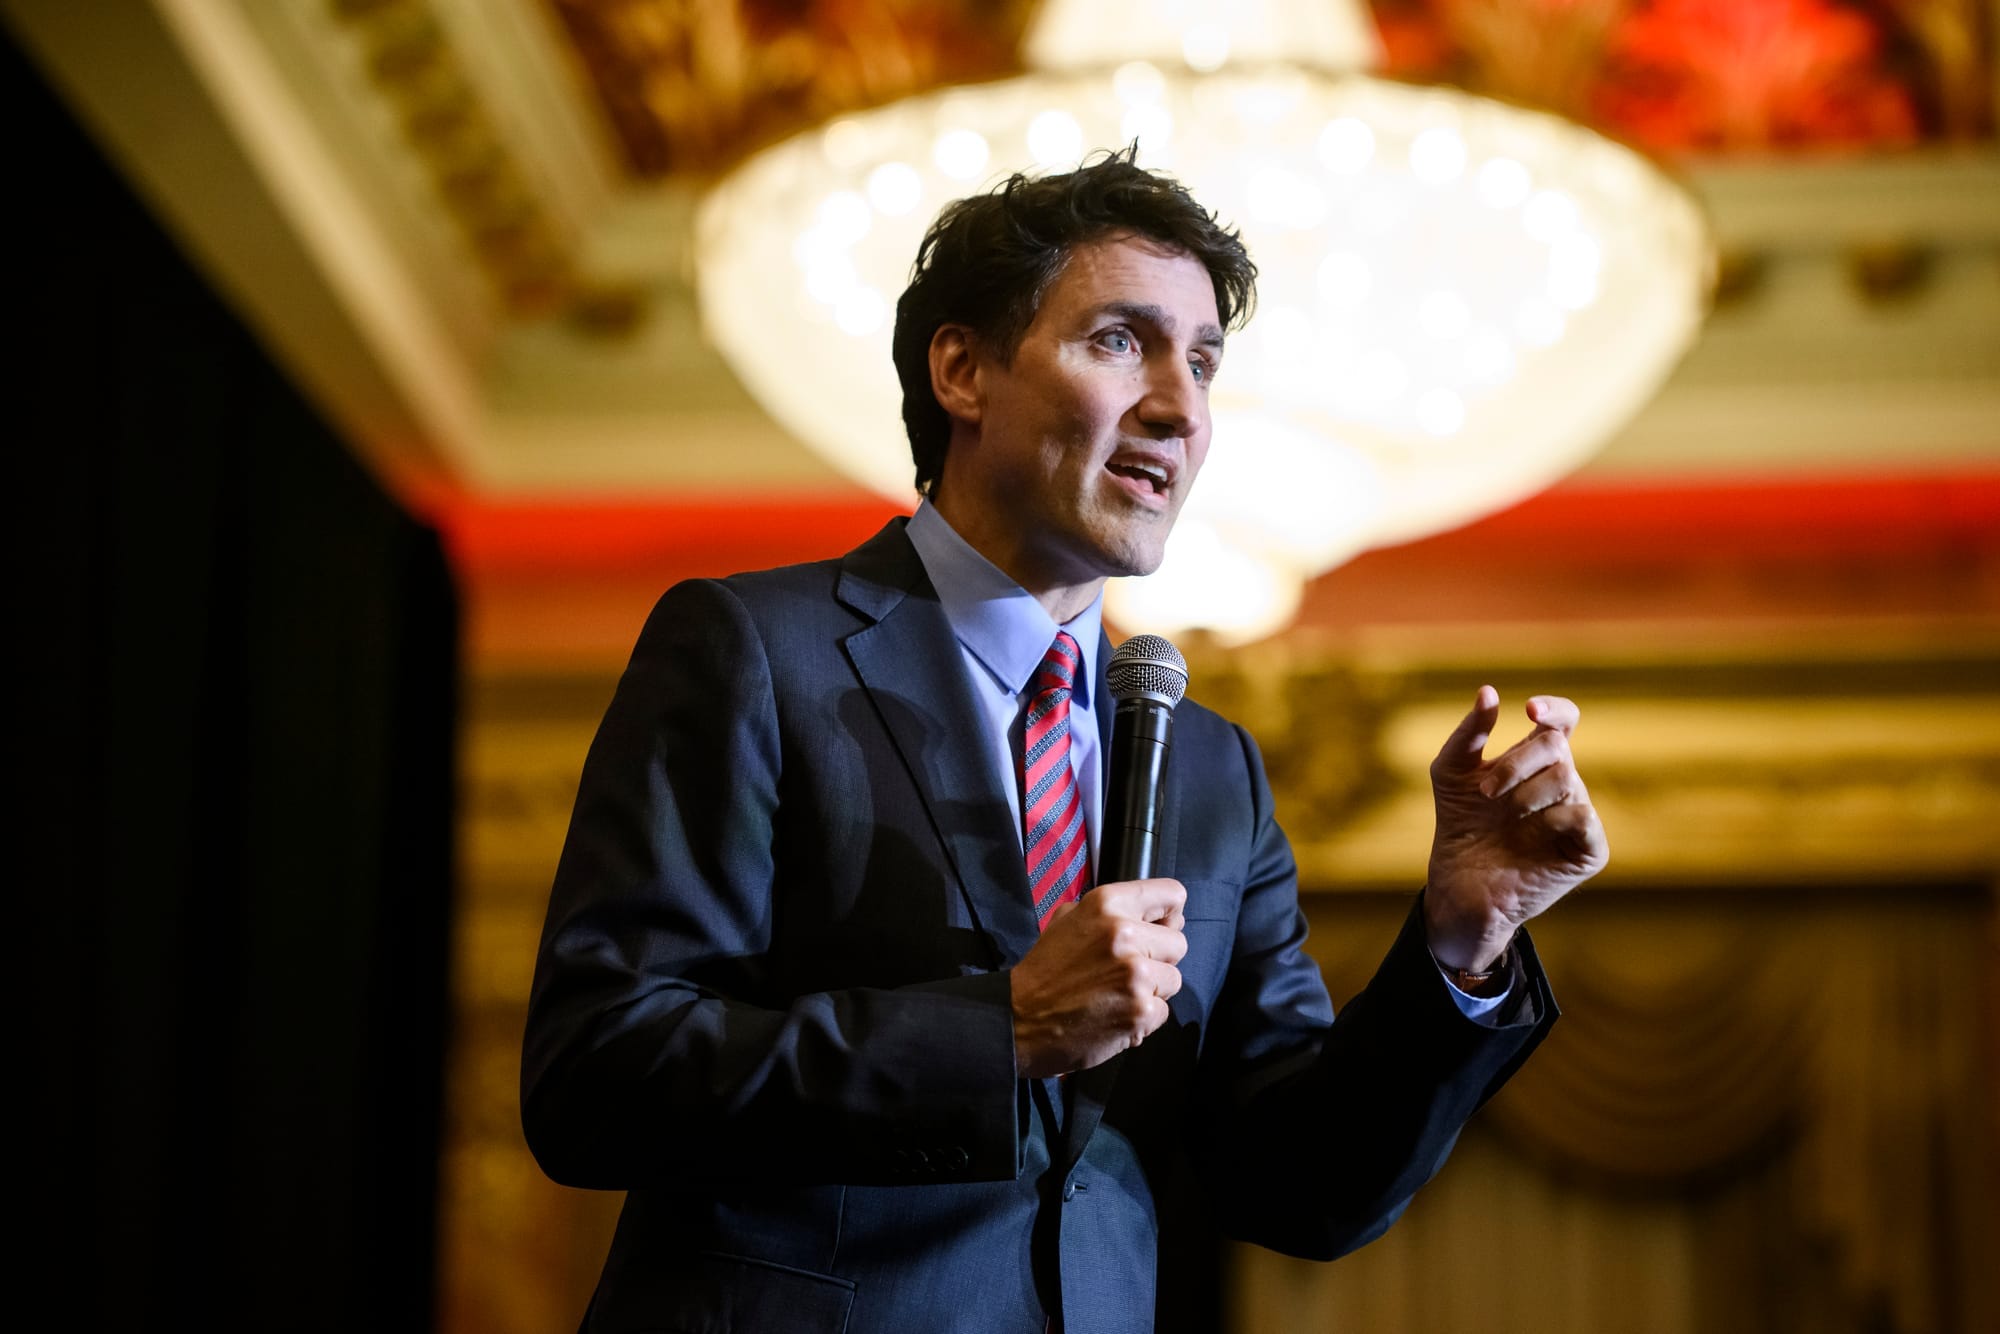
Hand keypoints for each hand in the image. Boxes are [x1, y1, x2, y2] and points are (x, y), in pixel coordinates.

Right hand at [1009, 879, 1186, 1077]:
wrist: (1019, 1020)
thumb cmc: (1044, 972)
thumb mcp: (1066, 920)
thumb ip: (1110, 912)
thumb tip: (1156, 915)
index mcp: (1107, 904)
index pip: (1172, 893)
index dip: (1170, 914)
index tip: (1161, 927)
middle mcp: (1125, 934)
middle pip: (1178, 943)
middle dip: (1157, 959)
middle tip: (1125, 971)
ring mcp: (1136, 974)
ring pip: (1173, 979)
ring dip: (1151, 991)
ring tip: (1116, 996)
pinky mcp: (1141, 1011)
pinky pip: (1162, 1012)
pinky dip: (1142, 1019)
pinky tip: (1114, 1017)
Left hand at [1425, 687, 1607, 971]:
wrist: (1459, 884)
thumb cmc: (1459, 825)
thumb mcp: (1450, 773)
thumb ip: (1469, 733)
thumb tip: (1489, 691)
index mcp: (1537, 760)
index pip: (1562, 721)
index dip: (1555, 709)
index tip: (1530, 710)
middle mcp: (1563, 782)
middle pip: (1557, 746)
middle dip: (1517, 762)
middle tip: (1485, 791)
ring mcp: (1579, 815)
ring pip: (1567, 779)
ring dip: (1526, 795)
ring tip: (1505, 818)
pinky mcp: (1589, 849)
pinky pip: (1583, 817)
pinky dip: (1554, 819)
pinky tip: (1532, 833)